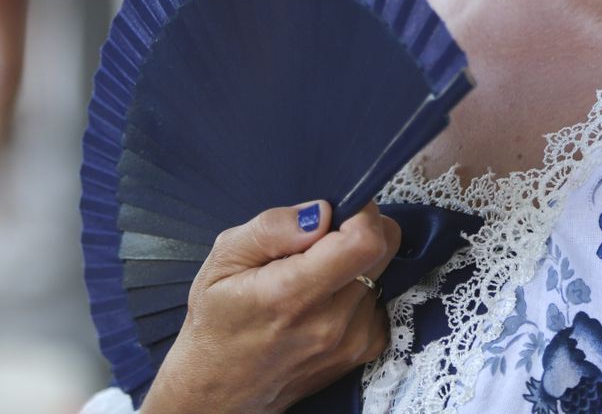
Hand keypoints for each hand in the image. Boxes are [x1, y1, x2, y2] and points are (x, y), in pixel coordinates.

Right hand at [140, 200, 401, 413]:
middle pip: (384, 249)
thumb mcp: (223, 261)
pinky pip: (379, 300)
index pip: (364, 241)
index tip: (338, 209)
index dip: (360, 212)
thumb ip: (272, 229)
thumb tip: (320, 212)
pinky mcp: (361, 352)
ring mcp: (350, 341)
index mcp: (293, 294)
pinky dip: (360, 289)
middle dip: (363, 227)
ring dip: (358, 261)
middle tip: (326, 234)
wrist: (220, 392)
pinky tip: (326, 298)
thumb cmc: (217, 322)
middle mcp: (330, 322)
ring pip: (383, 272)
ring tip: (316, 273)